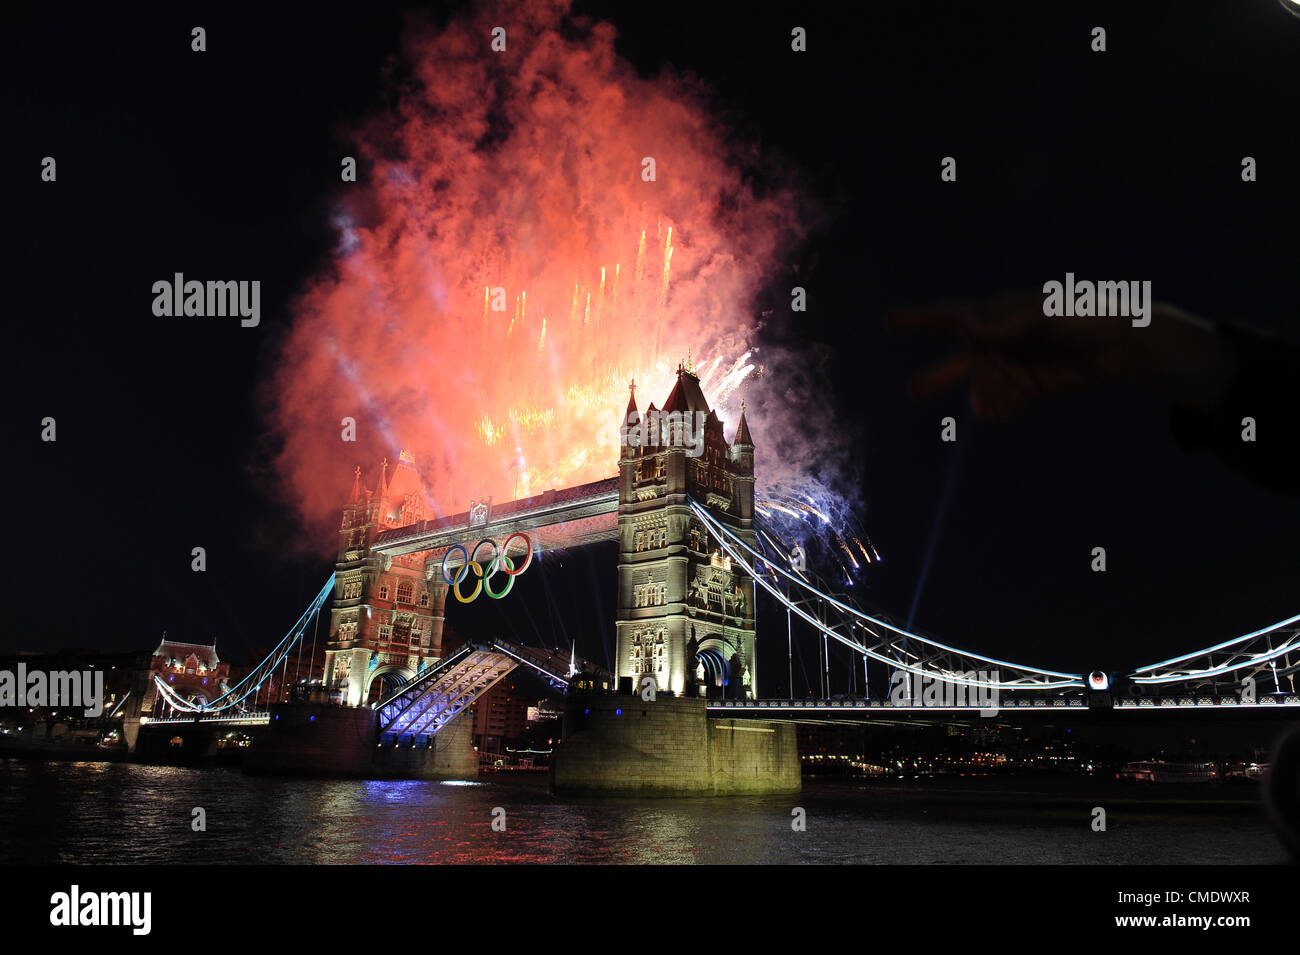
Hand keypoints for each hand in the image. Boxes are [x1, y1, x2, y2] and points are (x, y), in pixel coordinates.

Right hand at [888, 294, 1234, 418]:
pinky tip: (1001, 413)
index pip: (954, 316)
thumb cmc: (1088, 313)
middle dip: (938, 376)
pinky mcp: (1030, 387)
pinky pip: (1005, 401)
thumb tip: (966, 331)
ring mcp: (1013, 366)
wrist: (1128, 343)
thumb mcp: (1049, 313)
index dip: (921, 319)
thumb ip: (1008, 322)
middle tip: (914, 391)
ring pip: (984, 386)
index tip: (889, 321)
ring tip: (992, 407)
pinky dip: (1000, 408)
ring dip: (985, 396)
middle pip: (960, 362)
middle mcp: (1000, 341)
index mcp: (999, 314)